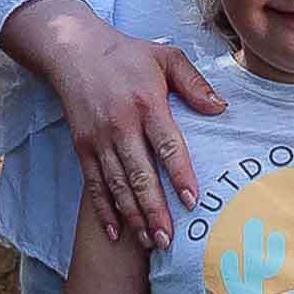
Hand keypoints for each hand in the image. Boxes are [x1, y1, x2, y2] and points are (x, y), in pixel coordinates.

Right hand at [11, 1, 224, 247]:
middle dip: (154, 210)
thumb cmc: (128, 55)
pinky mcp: (81, 146)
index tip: (192, 202)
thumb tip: (220, 108)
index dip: (179, 175)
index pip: (167, 145)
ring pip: (117, 185)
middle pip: (140, 174)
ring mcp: (98, 139)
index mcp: (147, 103)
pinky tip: (115, 234)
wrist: (73, 50)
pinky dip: (104, 210)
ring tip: (149, 243)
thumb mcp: (166, 56)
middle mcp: (121, 125)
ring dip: (133, 217)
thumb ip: (195, 82)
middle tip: (169, 239)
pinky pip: (93, 184)